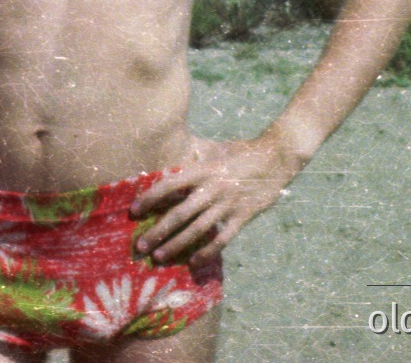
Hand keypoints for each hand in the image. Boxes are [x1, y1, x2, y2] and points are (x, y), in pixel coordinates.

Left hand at [128, 136, 300, 263]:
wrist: (276, 157)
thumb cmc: (241, 151)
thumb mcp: (214, 149)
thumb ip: (192, 153)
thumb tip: (168, 149)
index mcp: (202, 170)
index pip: (169, 185)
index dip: (150, 197)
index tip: (133, 210)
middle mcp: (212, 188)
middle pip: (180, 213)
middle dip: (158, 231)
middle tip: (140, 246)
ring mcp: (228, 204)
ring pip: (197, 229)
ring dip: (176, 245)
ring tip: (159, 257)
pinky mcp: (243, 216)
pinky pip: (222, 238)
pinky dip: (207, 251)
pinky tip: (193, 262)